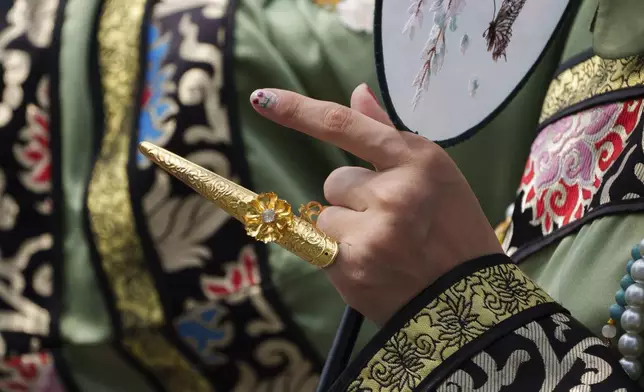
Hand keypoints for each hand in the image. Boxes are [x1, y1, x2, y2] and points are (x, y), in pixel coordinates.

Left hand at [250, 84, 501, 324]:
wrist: (466, 301)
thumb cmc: (454, 230)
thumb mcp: (436, 174)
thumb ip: (388, 134)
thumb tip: (356, 92)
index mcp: (417, 161)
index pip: (345, 126)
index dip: (299, 111)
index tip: (263, 99)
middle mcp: (393, 193)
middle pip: (334, 181)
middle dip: (355, 199)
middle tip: (394, 222)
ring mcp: (371, 232)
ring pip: (326, 216)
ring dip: (347, 229)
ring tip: (387, 246)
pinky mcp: (351, 267)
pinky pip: (321, 247)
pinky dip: (340, 255)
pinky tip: (375, 266)